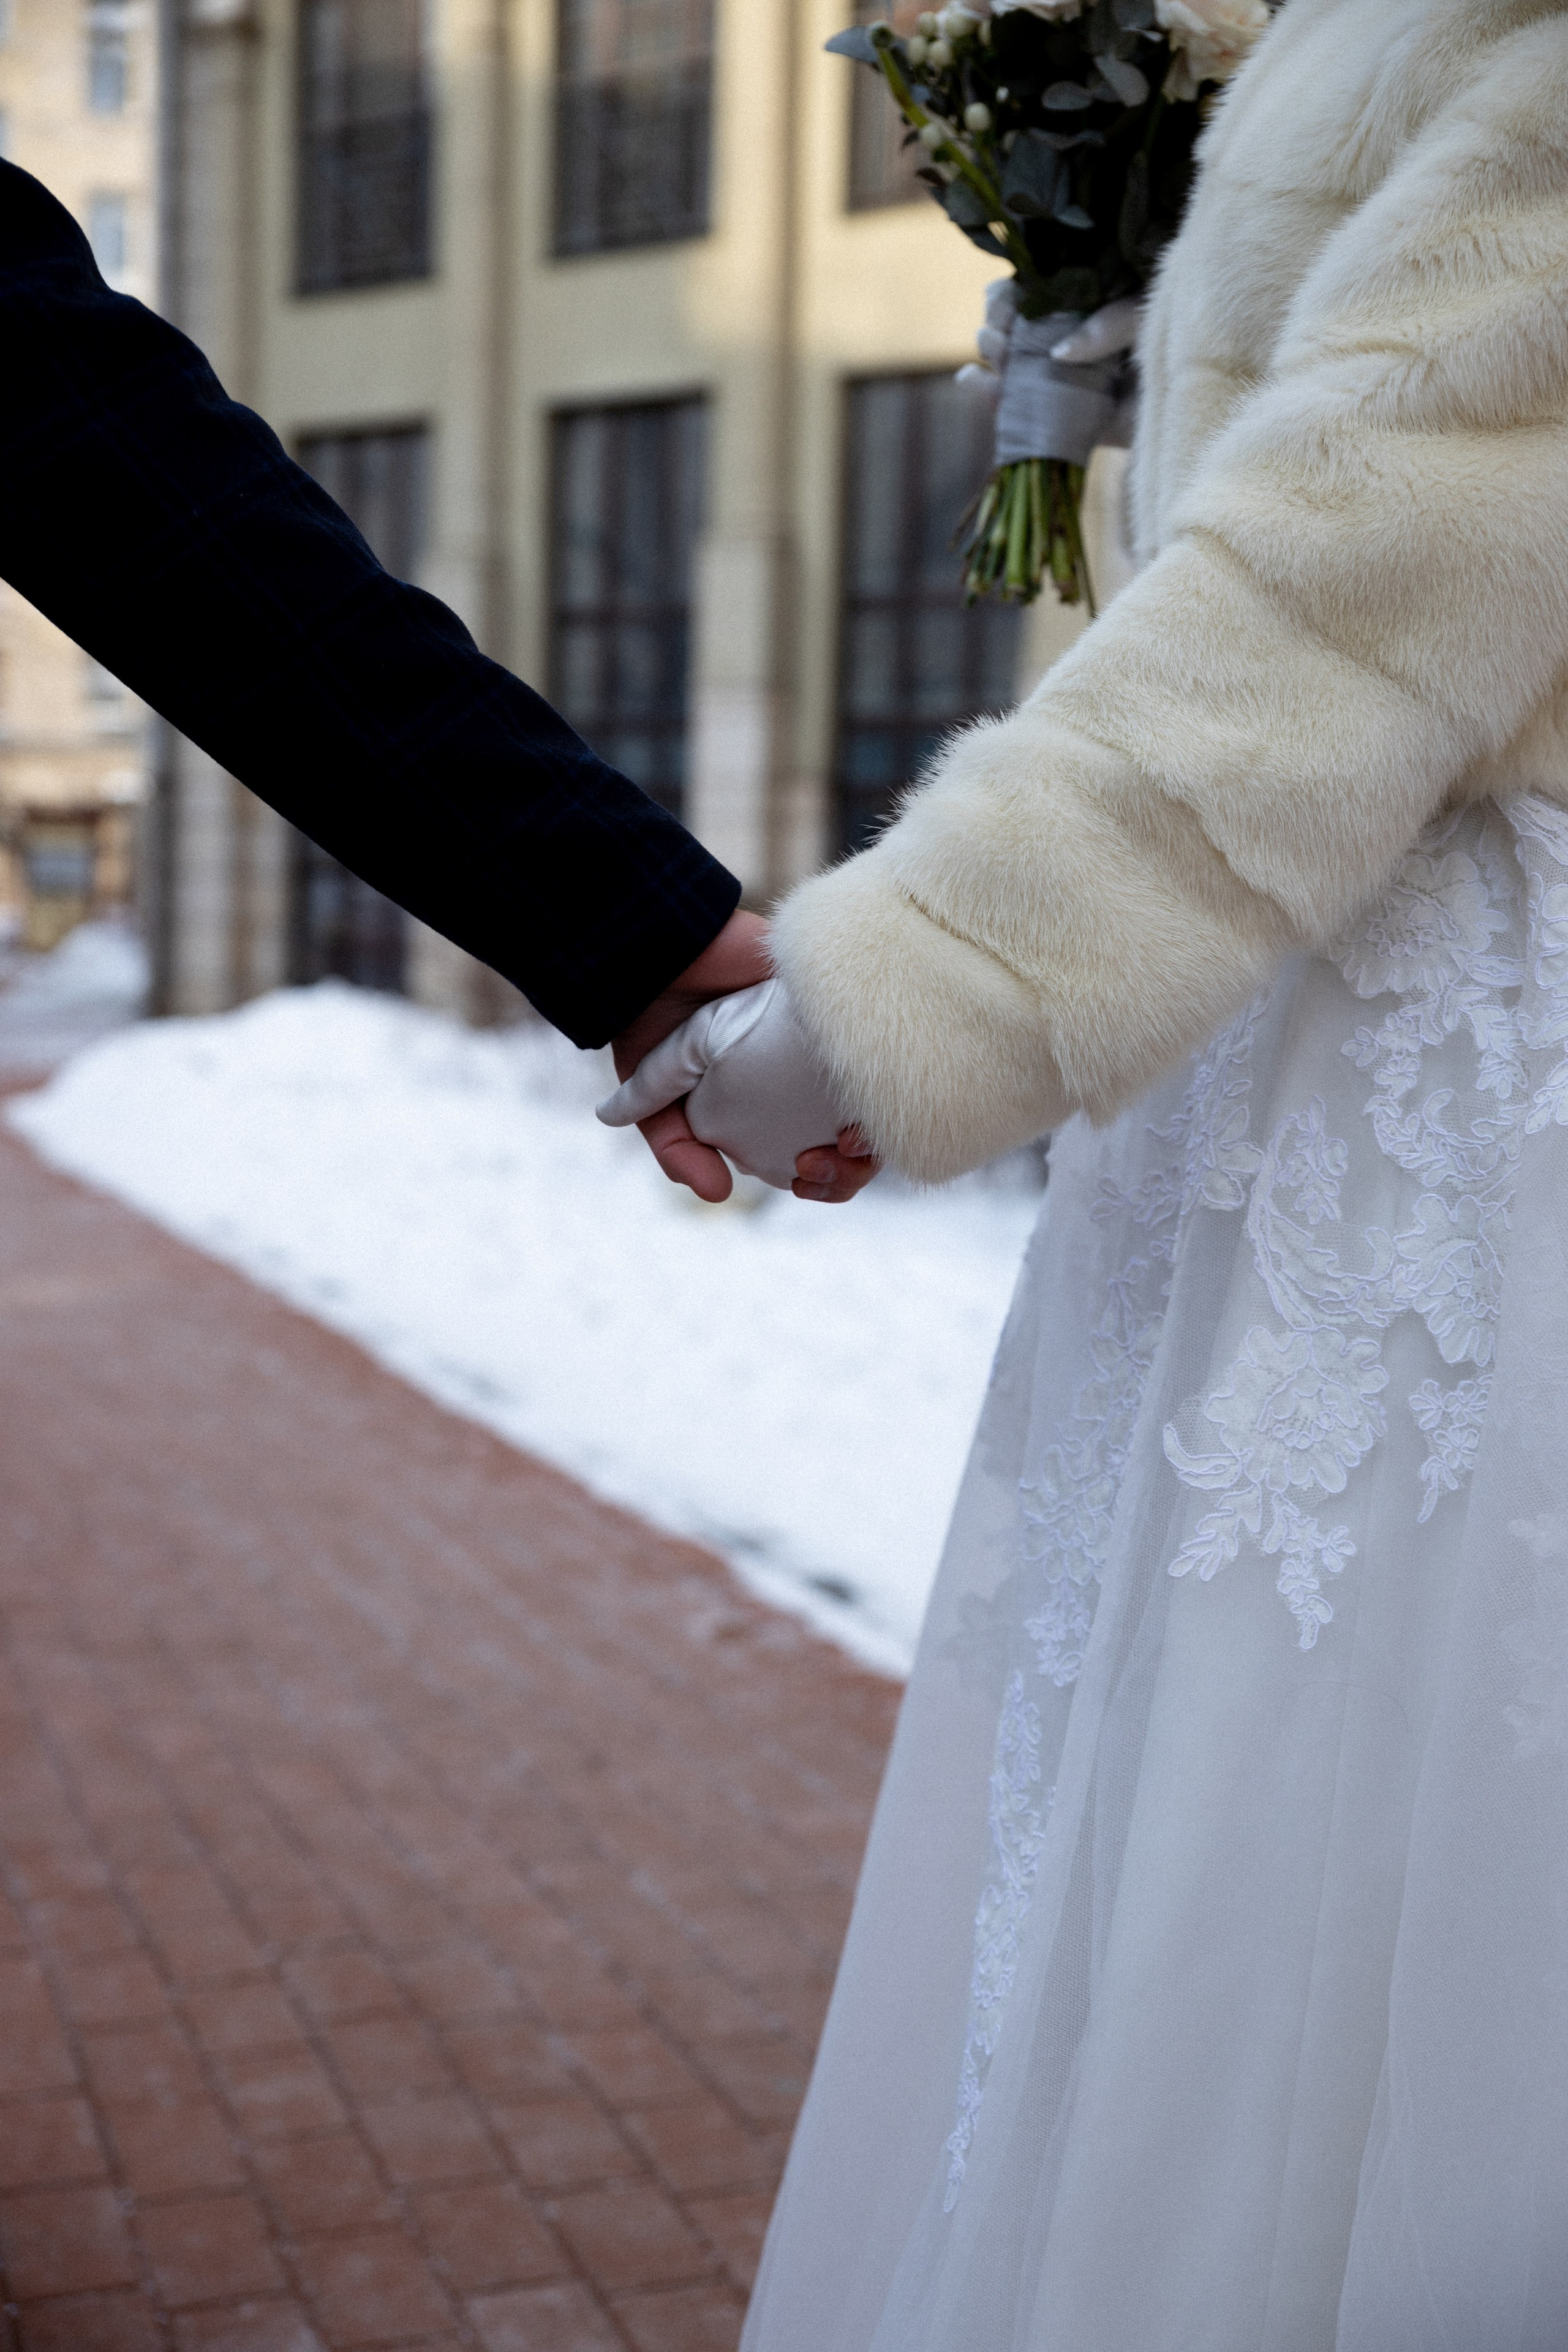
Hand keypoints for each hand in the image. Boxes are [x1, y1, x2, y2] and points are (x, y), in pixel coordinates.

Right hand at [608, 913, 880, 1204]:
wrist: (653, 945)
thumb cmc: (649, 1019)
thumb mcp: (654, 1101)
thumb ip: (676, 1150)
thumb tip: (717, 1196)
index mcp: (776, 1100)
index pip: (824, 1154)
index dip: (825, 1180)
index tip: (802, 1179)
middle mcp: (808, 1069)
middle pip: (862, 1134)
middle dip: (850, 1167)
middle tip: (818, 1161)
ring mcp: (828, 1032)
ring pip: (883, 1093)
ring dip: (874, 1131)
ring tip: (846, 1139)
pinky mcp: (836, 993)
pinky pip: (883, 1035)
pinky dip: (881, 1072)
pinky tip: (859, 1093)